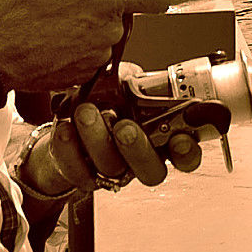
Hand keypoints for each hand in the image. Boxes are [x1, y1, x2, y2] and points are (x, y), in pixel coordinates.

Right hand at [0, 0, 172, 94]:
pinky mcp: (83, 74)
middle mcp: (108, 29)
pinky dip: (76, 46)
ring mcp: (97, 55)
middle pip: (124, 11)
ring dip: (88, 24)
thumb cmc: (8, 14)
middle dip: (103, 2)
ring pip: (105, 32)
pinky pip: (90, 53)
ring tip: (54, 19)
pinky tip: (51, 38)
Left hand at [25, 79, 206, 196]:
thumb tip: (131, 76)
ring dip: (98, 140)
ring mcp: (113, 170)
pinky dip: (69, 150)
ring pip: (112, 168)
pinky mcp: (83, 176)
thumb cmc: (105, 100)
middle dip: (138, 149)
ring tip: (86, 112)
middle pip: (151, 171)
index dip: (186, 152)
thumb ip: (134, 79)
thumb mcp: (125, 82)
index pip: (185, 155)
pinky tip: (65, 129)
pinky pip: (78, 171)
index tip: (178, 139)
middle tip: (124, 127)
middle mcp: (141, 159)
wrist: (69, 121)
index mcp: (163, 138)